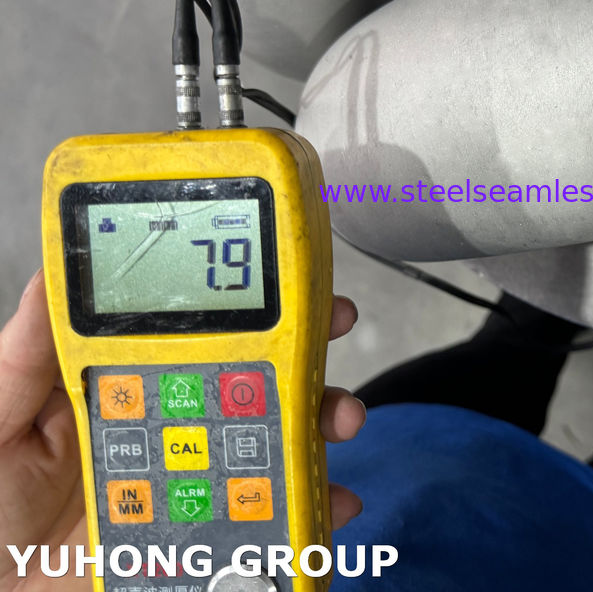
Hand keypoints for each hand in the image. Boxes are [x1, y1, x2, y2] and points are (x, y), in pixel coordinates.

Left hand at [0, 272, 364, 591]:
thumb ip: (24, 358)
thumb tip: (49, 278)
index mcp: (127, 388)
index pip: (197, 337)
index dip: (246, 305)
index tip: (286, 280)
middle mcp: (174, 427)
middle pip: (255, 382)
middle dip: (305, 350)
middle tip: (334, 327)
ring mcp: (196, 481)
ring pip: (275, 443)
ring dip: (320, 424)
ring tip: (338, 421)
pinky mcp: (207, 537)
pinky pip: (270, 521)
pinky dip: (310, 511)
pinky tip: (327, 500)